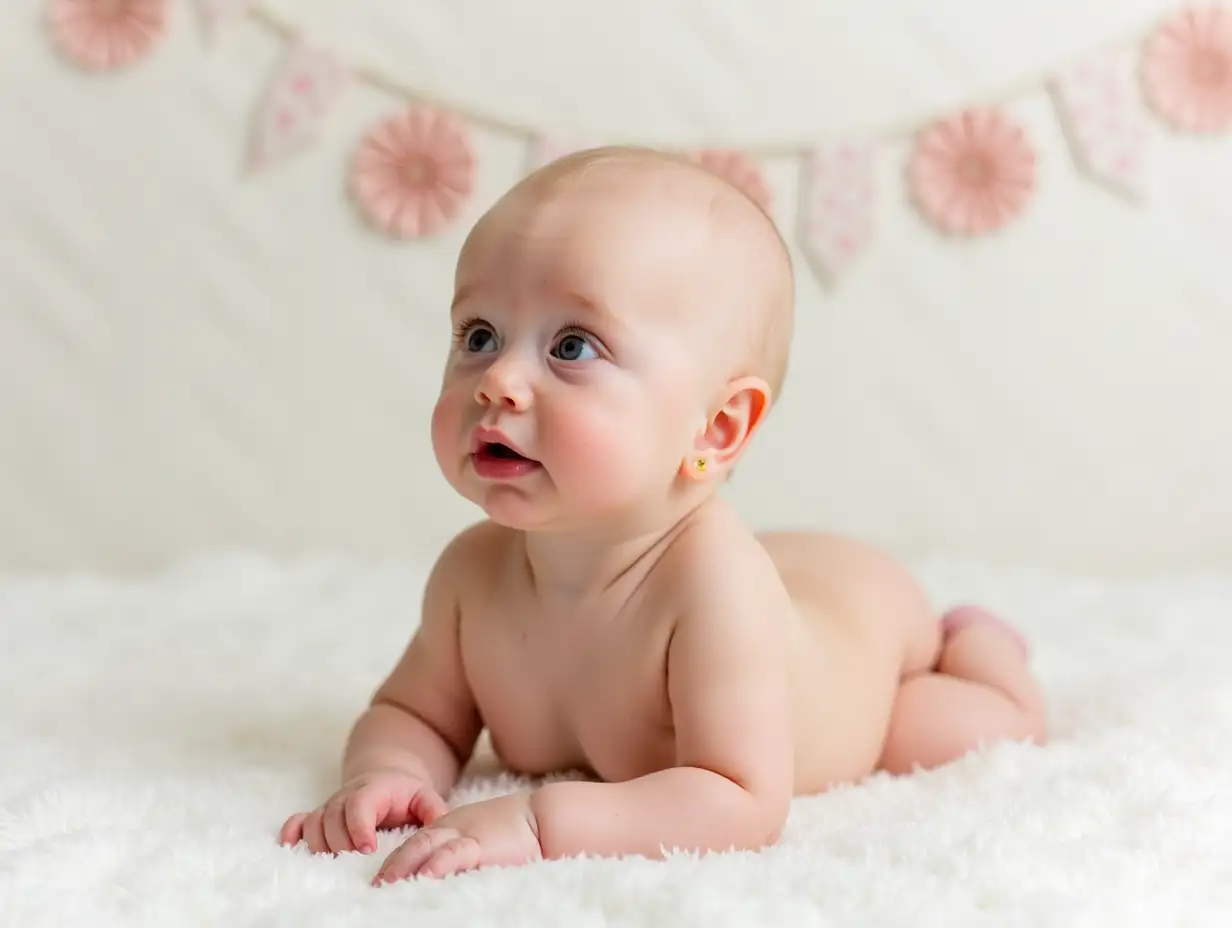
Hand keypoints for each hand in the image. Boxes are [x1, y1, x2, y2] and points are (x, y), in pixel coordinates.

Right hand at [279, 767, 448, 855]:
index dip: (359, 827)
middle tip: (355, 862)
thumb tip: (441, 830)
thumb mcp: (425, 796)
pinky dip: (291, 834)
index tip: (368, 849)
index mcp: (373, 790)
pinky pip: (297, 821)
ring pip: (314, 823)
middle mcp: (346, 796)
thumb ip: (435, 810)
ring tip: (334, 864)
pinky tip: (293, 848)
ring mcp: (330, 805)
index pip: (359, 804)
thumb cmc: (405, 793)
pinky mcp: (318, 815)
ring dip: (319, 845)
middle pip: (332, 818)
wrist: (385, 777)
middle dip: (341, 843)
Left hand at [372, 792, 541, 883]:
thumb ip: (463, 853)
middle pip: (414, 844)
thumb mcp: (483, 839)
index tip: (384, 879)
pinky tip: (424, 877)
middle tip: (376, 885)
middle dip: (393, 865)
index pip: (418, 843)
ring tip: (386, 886)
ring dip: (404, 866)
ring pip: (425, 847)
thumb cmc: (518, 832)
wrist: (544, 816)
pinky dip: (436, 865)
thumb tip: (448, 878)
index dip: (399, 860)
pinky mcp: (479, 845)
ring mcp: (465, 835)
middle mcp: (453, 828)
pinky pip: (452, 854)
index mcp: (453, 826)